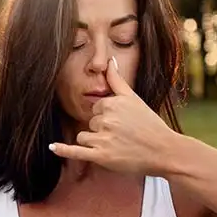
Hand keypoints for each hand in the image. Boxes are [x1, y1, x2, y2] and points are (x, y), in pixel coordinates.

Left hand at [49, 57, 177, 174]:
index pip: (97, 108)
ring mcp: (102, 139)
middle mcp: (106, 119)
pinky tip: (52, 147)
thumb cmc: (150, 125)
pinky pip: (76, 151)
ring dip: (95, 143)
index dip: (108, 117)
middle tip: (124, 137)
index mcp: (112, 104)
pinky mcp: (101, 156)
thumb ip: (117, 80)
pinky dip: (63, 150)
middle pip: (90, 123)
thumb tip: (109, 60)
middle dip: (102, 130)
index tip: (123, 123)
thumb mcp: (134, 98)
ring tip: (117, 147)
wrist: (164, 151)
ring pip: (84, 137)